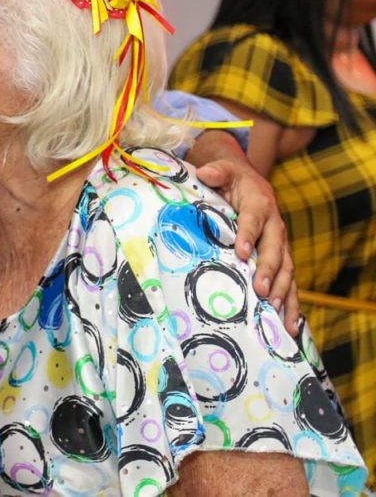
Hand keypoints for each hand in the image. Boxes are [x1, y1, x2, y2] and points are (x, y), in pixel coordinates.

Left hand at [196, 160, 298, 334]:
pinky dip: (291, 304)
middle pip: (274, 250)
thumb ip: (216, 171)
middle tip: (260, 290)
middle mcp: (275, 226)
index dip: (248, 236)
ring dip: (283, 291)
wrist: (250, 183)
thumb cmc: (232, 180)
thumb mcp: (224, 170)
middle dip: (268, 271)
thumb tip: (205, 173)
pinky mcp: (282, 259)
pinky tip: (290, 326)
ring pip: (286, 270)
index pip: (253, 221)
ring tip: (276, 312)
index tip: (240, 252)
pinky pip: (290, 283)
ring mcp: (281, 245)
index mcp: (260, 204)